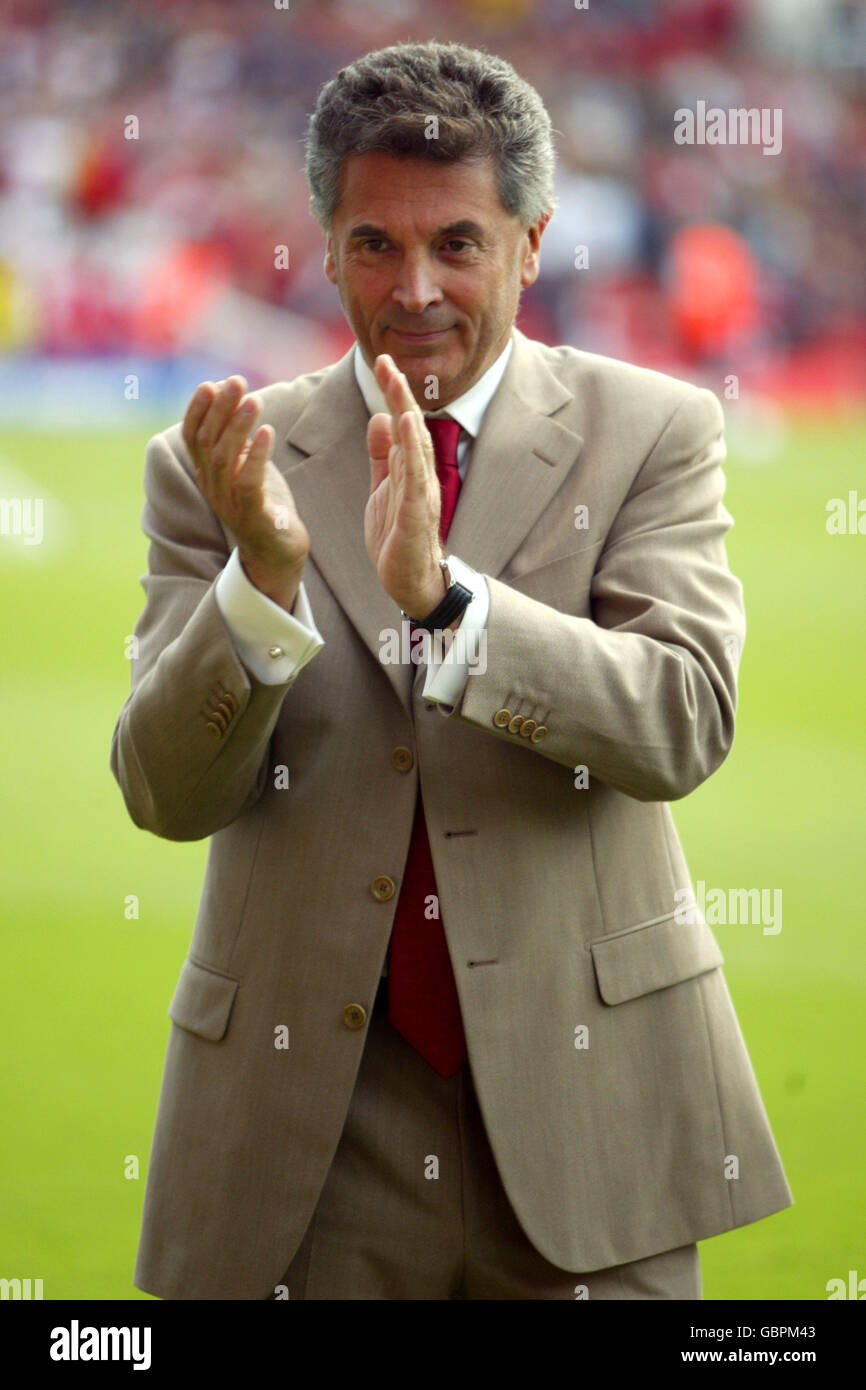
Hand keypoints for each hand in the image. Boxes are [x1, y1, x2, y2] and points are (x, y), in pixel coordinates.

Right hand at [182, 376, 309, 609]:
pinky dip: (256, 455)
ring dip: (239, 426)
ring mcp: (230, 502)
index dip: (197, 410)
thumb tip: (236, 401)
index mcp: (208, 474)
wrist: (276, 555)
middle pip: (208, 441)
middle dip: (221, 408)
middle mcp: (213, 487)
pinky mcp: (253, 515)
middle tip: (237, 382)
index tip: (210, 384)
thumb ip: (237, 441)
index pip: (192, 437)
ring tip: (254, 401)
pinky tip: (267, 432)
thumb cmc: (263, 506)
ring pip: (225, 458)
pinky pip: (248, 481)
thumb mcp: (245, 469)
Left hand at [364, 355, 445, 617]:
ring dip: (406, 414)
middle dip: (398, 393)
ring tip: (397, 384)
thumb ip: (382, 456)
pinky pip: (415, 478)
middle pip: (411, 428)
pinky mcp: (417, 516)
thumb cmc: (399, 538)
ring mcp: (421, 495)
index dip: (392, 393)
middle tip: (385, 360)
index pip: (402, 424)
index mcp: (408, 470)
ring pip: (416, 448)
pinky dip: (413, 451)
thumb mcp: (383, 489)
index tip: (381, 361)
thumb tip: (379, 419)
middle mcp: (419, 477)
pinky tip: (408, 427)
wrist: (411, 582)